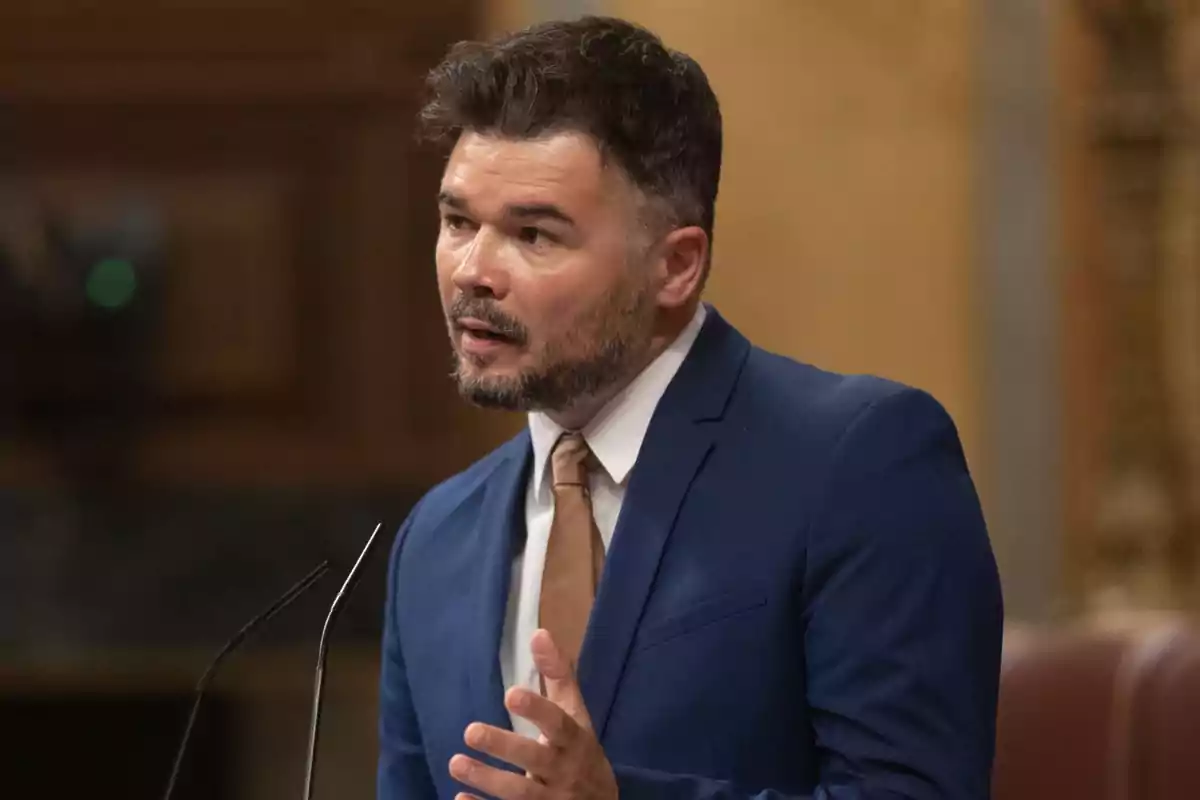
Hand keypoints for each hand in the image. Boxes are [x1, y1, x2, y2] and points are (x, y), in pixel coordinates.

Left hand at [449, 629, 617, 799]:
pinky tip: (459, 799)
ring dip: (487, 779)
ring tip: (455, 762)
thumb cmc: (579, 751)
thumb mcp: (575, 714)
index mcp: (575, 741)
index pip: (559, 724)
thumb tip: (539, 633)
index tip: (510, 693)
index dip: (537, 710)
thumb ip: (558, 675)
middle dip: (504, 747)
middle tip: (470, 730)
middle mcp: (565, 772)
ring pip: (520, 794)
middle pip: (536, 760)